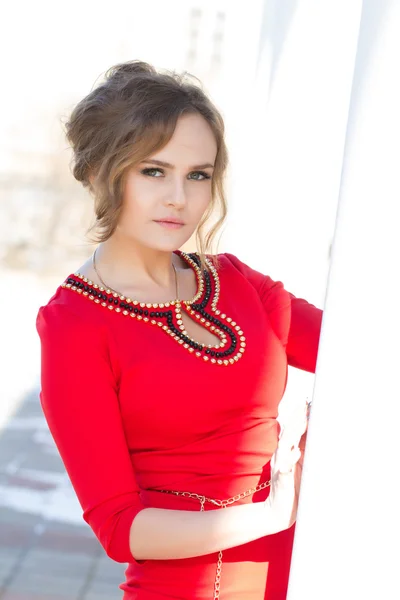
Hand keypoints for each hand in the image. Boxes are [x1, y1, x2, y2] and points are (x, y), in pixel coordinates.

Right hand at [264, 401, 308, 531]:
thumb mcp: (301, 467)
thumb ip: (304, 451)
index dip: (300, 417)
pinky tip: (296, 453)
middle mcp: (281, 456)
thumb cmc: (293, 489)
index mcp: (287, 452)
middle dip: (297, 419)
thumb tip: (315, 436)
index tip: (308, 404)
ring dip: (293, 434)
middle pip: (288, 434)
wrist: (277, 512)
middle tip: (305, 406)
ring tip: (302, 423)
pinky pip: (283, 469)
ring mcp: (279, 467)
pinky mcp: (280, 480)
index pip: (293, 431)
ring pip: (284, 446)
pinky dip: (289, 460)